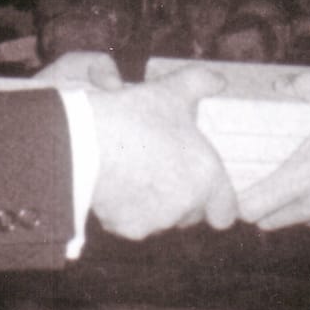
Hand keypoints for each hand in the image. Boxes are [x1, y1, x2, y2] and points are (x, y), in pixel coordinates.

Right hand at [87, 63, 237, 239]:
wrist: (84, 144)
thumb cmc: (134, 118)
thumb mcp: (170, 91)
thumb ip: (200, 83)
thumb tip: (218, 81)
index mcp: (206, 177)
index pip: (226, 212)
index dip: (217, 201)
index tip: (204, 188)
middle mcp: (186, 206)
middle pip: (192, 214)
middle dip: (182, 198)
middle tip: (163, 169)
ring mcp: (156, 221)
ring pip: (163, 219)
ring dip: (156, 204)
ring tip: (136, 173)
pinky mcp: (128, 228)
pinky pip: (134, 222)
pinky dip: (127, 210)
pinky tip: (116, 184)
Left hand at [236, 74, 309, 244]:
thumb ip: (299, 85)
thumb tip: (278, 84)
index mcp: (300, 179)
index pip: (251, 210)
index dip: (244, 200)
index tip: (247, 188)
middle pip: (273, 222)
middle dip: (271, 206)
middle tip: (279, 182)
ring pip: (307, 224)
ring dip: (306, 210)